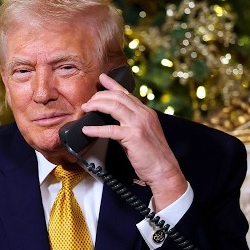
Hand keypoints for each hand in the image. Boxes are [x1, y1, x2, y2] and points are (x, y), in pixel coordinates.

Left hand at [80, 73, 187, 210]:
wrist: (164, 170)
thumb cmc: (152, 155)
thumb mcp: (142, 133)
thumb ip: (129, 124)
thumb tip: (111, 120)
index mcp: (146, 112)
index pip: (127, 94)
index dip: (113, 85)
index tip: (102, 79)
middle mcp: (144, 114)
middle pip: (117, 97)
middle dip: (99, 96)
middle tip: (87, 102)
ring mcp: (139, 124)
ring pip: (113, 106)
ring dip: (96, 106)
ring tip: (85, 109)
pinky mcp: (133, 136)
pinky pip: (110, 129)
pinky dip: (95, 129)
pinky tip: (87, 130)